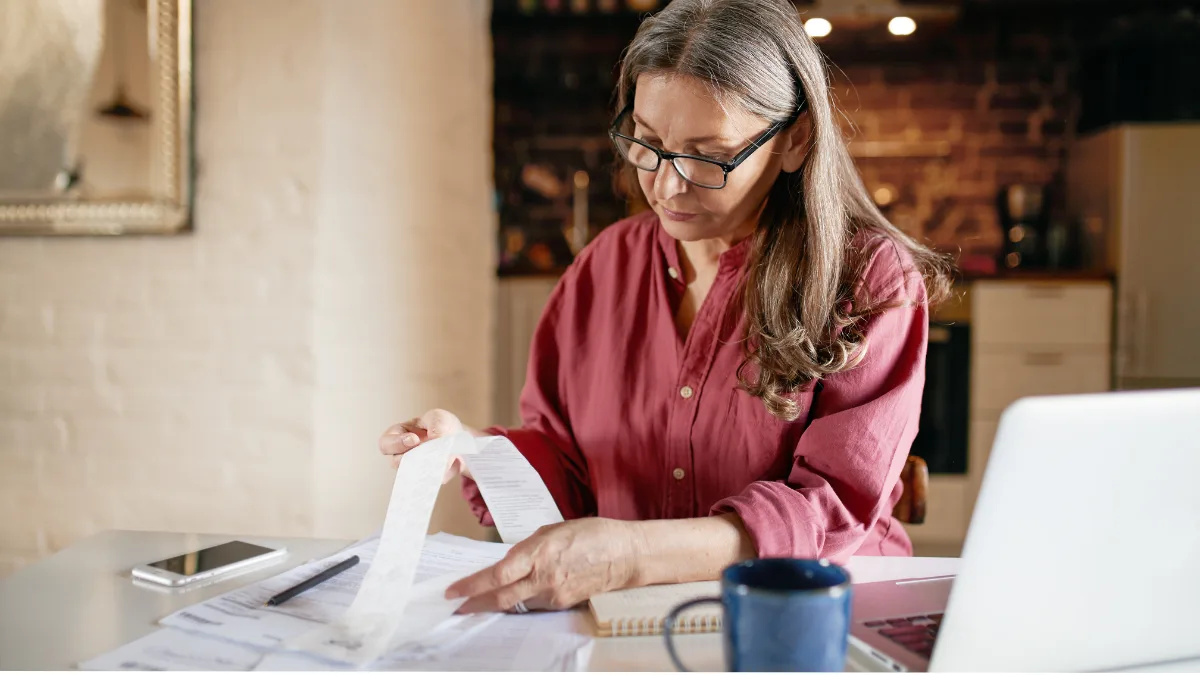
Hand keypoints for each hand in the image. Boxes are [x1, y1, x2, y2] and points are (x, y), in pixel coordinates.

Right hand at [378, 409, 470, 482]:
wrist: (460, 438)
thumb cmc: (442, 425)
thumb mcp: (439, 418)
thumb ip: (436, 429)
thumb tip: (438, 451)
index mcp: (398, 435)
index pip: (385, 443)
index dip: (396, 443)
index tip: (414, 440)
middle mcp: (402, 454)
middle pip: (396, 463)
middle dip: (412, 457)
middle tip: (428, 452)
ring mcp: (414, 468)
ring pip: (413, 474)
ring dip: (428, 465)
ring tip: (443, 456)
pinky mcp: (429, 478)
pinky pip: (432, 480)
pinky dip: (442, 472)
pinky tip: (452, 463)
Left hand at [445, 518, 642, 612]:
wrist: (624, 555)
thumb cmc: (591, 535)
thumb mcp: (553, 530)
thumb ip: (528, 548)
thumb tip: (509, 561)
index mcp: (539, 552)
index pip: (497, 575)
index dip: (472, 585)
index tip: (453, 591)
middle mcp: (544, 577)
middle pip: (500, 597)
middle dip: (474, 602)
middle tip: (456, 606)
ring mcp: (553, 594)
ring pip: (514, 604)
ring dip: (493, 603)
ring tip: (475, 602)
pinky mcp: (562, 603)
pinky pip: (532, 605)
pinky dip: (517, 602)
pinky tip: (508, 598)